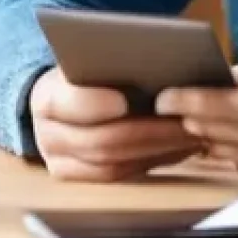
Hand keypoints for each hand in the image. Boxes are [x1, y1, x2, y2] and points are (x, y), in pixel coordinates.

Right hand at [29, 66, 202, 181]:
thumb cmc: (86, 70)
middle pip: (100, 141)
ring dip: (156, 151)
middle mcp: (46, 135)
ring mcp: (60, 162)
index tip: (126, 101)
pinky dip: (151, 162)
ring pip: (111, 165)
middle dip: (147, 133)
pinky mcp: (79, 178)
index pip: (69, 104)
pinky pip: (118, 177)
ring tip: (191, 135)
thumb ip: (112, 61)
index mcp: (47, 96)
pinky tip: (179, 148)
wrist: (58, 99)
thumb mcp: (91, 59)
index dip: (95, 105)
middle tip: (184, 122)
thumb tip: (156, 59)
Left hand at [155, 60, 237, 186]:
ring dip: (212, 135)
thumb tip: (209, 84)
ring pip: (217, 150)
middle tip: (183, 106)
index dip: (175, 100)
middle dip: (191, 117)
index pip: (199, 103)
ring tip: (213, 121)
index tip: (163, 97)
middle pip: (203, 129)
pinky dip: (235, 152)